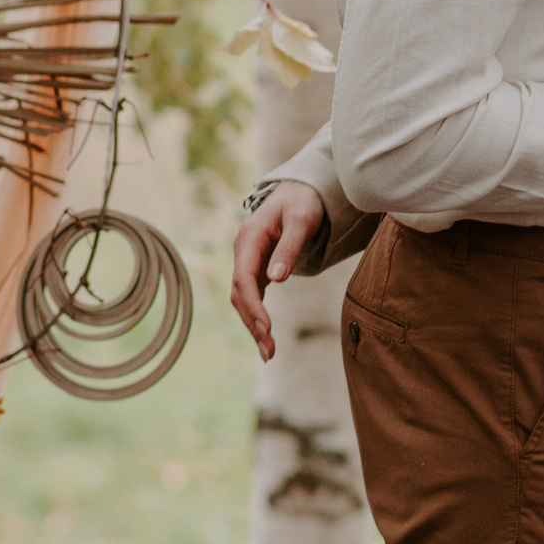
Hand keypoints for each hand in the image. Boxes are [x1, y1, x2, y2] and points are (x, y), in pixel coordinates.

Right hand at [230, 182, 324, 360]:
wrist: (301, 190)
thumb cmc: (302, 202)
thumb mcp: (301, 220)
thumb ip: (289, 248)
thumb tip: (276, 279)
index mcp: (248, 239)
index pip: (243, 278)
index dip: (253, 305)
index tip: (266, 328)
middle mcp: (243, 252)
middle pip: (240, 294)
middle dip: (253, 323)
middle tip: (269, 351)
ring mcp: (249, 261)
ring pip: (244, 299)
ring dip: (254, 325)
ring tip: (269, 352)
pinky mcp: (258, 268)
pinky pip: (253, 296)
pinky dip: (258, 316)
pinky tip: (266, 337)